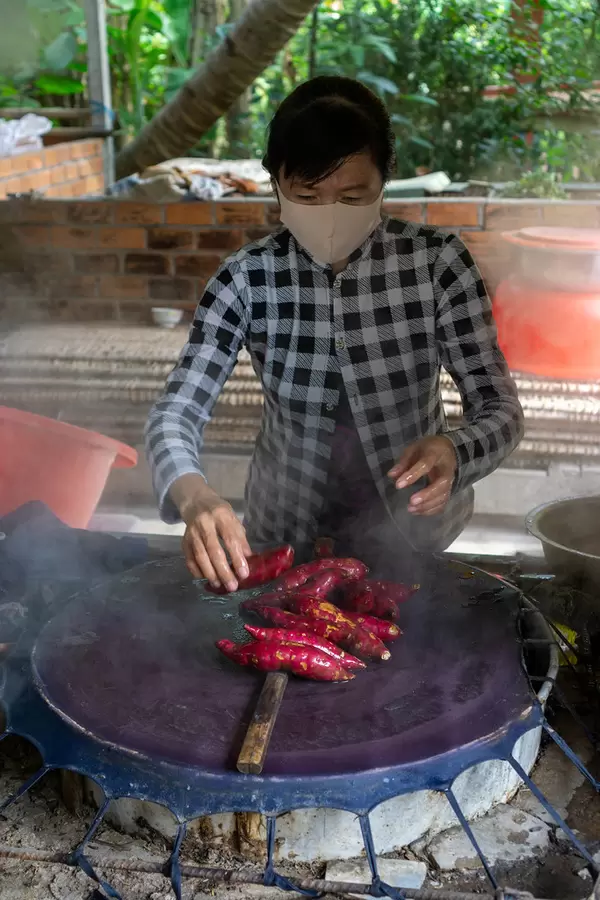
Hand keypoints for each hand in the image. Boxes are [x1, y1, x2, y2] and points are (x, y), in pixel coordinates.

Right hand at [171, 474, 250, 590]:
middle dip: (224, 571)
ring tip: (220, 585)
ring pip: (200, 557)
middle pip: (214, 550)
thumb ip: (241, 540)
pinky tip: (206, 579)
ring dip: (210, 574)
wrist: (196, 503)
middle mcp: (205, 524)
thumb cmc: (220, 514)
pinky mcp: (184, 541)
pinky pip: (189, 559)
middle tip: (232, 586)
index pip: (230, 539)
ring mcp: (192, 533)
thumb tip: (248, 561)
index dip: (237, 558)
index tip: (244, 574)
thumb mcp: (234, 521)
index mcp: (221, 516)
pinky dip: (197, 571)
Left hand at [388, 436, 456, 516]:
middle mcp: (446, 468)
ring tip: (411, 509)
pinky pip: (444, 502)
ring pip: (444, 495)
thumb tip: (391, 475)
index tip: (399, 485)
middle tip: (411, 501)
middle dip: (427, 494)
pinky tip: (418, 511)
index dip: (413, 475)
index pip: (425, 464)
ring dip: (428, 505)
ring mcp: (450, 480)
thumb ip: (403, 462)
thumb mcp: (413, 449)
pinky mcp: (449, 489)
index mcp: (435, 453)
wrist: (446, 448)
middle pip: (442, 483)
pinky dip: (432, 510)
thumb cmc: (426, 449)